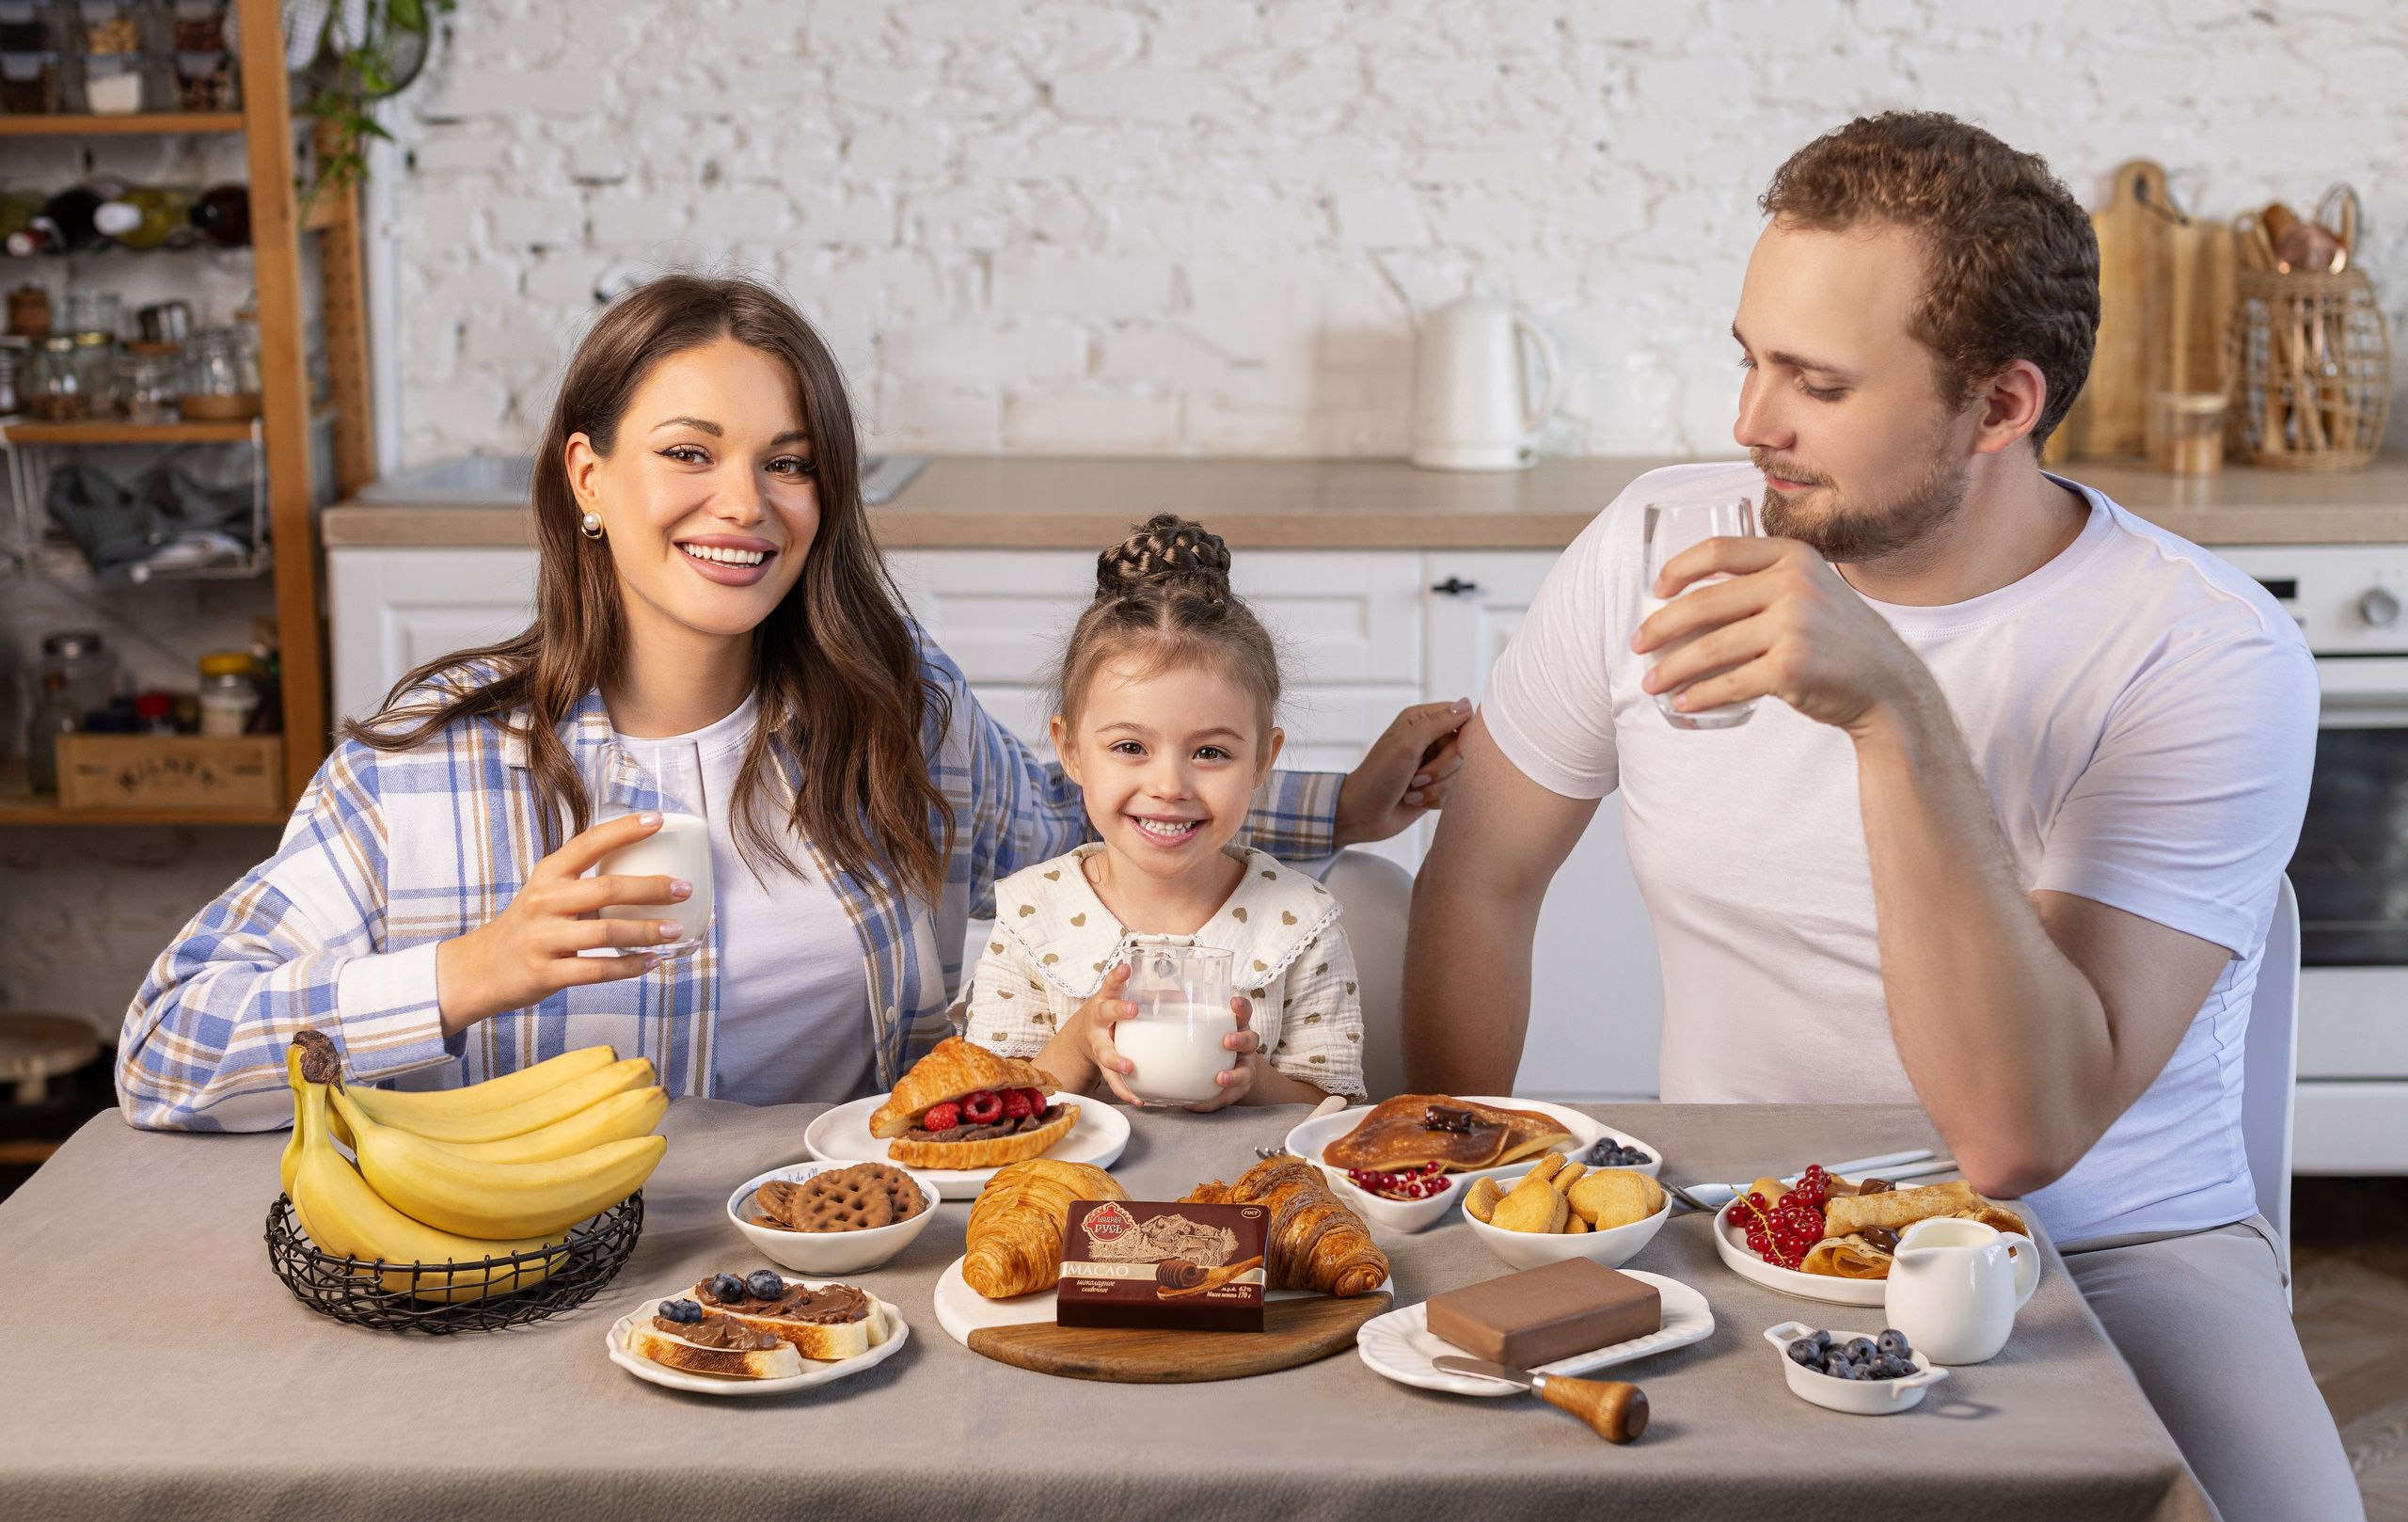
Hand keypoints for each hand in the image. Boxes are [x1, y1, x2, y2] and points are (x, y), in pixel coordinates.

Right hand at [433, 811, 692, 1034]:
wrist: (480, 969)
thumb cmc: (529, 926)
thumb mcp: (547, 892)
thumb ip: (585, 881)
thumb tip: (648, 871)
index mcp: (548, 874)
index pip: (589, 842)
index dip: (625, 830)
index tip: (659, 820)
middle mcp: (544, 901)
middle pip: (606, 889)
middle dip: (651, 888)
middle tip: (684, 889)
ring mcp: (544, 938)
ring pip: (606, 932)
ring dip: (646, 931)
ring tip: (675, 930)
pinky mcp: (546, 973)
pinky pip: (597, 971)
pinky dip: (629, 967)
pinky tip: (652, 961)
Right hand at [1076, 963, 1144, 1105]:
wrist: (1083, 1038)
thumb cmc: (1112, 1015)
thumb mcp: (1125, 1001)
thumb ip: (1152, 999)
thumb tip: (1187, 999)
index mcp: (1106, 1001)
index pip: (1110, 985)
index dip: (1117, 977)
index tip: (1125, 968)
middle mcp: (1098, 1022)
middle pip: (1105, 1013)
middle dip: (1119, 1010)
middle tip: (1133, 1010)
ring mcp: (1098, 1045)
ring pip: (1104, 1052)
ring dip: (1116, 1059)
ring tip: (1128, 1066)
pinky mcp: (1102, 1066)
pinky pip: (1113, 1081)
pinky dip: (1125, 1091)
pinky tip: (1138, 1100)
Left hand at [1184, 994, 1259, 1112]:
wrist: (1226, 1074)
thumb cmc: (1205, 1044)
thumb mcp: (1199, 1027)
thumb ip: (1178, 1013)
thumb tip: (1147, 998)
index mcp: (1235, 1027)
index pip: (1244, 1013)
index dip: (1242, 1007)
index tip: (1233, 1002)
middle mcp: (1245, 1048)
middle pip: (1252, 1040)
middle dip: (1241, 1040)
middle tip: (1227, 1041)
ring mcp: (1244, 1070)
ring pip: (1246, 1073)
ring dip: (1234, 1076)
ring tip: (1220, 1078)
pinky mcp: (1235, 1091)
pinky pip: (1225, 1098)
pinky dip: (1210, 1102)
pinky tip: (1193, 1104)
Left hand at [1334, 698, 1471, 844]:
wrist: (1364, 815)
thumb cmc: (1377, 777)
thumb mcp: (1406, 745)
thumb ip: (1437, 723)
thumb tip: (1466, 704)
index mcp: (1421, 720)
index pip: (1462, 718)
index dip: (1466, 737)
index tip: (1458, 753)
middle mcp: (1430, 739)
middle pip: (1465, 749)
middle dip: (1442, 769)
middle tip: (1416, 778)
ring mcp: (1434, 763)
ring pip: (1461, 773)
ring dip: (1436, 787)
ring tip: (1412, 790)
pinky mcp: (1437, 785)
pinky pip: (1455, 791)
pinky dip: (1435, 798)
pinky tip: (1415, 799)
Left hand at [1634, 536, 1933, 736]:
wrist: (1888, 683)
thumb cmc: (1837, 639)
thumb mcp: (1811, 589)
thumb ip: (1767, 582)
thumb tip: (1692, 597)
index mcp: (1793, 556)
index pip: (1719, 550)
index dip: (1678, 568)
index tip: (1656, 590)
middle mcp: (1793, 584)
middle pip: (1704, 603)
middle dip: (1660, 627)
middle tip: (1638, 644)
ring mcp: (1794, 626)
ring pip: (1709, 648)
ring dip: (1671, 669)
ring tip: (1652, 683)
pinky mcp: (1791, 668)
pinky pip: (1729, 682)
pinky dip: (1699, 695)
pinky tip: (1683, 702)